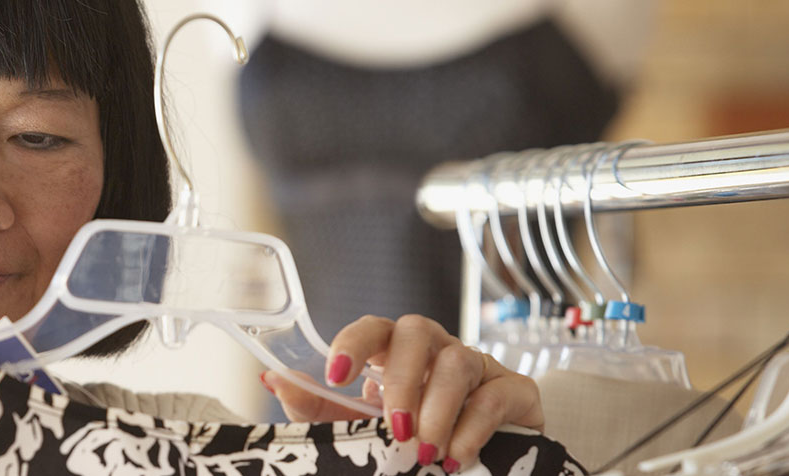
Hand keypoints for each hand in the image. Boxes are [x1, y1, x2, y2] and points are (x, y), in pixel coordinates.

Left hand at [259, 315, 542, 471]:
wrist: (486, 467)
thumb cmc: (415, 440)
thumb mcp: (360, 429)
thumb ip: (317, 408)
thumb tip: (273, 380)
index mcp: (394, 353)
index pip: (372, 328)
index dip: (353, 343)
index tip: (336, 375)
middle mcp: (436, 349)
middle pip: (417, 333)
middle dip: (402, 381)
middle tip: (395, 429)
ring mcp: (478, 366)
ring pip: (457, 361)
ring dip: (438, 409)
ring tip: (425, 452)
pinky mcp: (515, 391)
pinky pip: (494, 395)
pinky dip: (473, 428)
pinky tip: (456, 457)